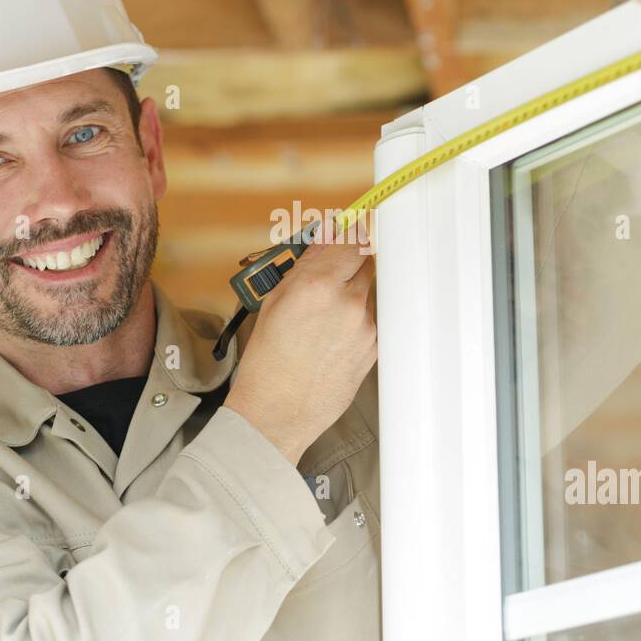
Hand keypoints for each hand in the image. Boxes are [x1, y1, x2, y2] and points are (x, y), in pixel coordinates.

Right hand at [224, 220, 376, 465]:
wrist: (277, 411)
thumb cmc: (267, 361)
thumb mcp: (274, 301)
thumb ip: (304, 266)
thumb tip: (323, 240)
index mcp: (317, 285)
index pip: (350, 239)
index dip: (348, 232)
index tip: (347, 229)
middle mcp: (347, 303)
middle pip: (365, 261)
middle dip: (350, 261)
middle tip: (331, 270)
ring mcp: (364, 327)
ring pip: (368, 292)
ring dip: (352, 291)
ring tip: (323, 313)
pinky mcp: (374, 348)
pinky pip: (371, 319)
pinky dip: (356, 318)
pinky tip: (332, 334)